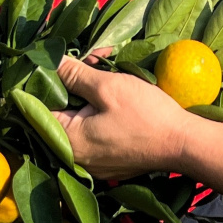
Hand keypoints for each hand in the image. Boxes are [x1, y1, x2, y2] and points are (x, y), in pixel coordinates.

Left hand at [55, 57, 197, 179]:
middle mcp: (76, 157)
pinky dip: (99, 112)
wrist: (184, 144)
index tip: (55, 60)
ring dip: (87, 94)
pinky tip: (113, 92)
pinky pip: (94, 133)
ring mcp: (94, 163)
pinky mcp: (110, 162)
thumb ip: (75, 75)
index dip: (45, 81)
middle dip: (72, 83)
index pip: (39, 109)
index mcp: (68, 141)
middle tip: (91, 59)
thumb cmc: (146, 114)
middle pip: (61, 113)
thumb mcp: (108, 87)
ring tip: (103, 67)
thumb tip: (49, 61)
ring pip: (79, 121)